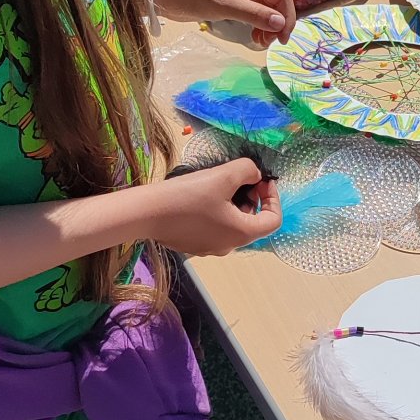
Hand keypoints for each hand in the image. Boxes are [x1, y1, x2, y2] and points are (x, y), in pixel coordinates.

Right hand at [148, 160, 282, 254]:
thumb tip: (255, 175)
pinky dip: (217, 212)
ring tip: (218, 185)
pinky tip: (200, 197)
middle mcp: (229, 246)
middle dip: (252, 198)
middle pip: (253, 222)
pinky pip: (215, 228)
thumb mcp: (223, 175)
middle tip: (238, 179)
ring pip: (233, 224)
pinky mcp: (194, 245)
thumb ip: (247, 170)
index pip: (273, 220)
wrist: (146, 213)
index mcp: (242, 233)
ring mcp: (210, 248)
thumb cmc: (187, 196)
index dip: (273, 198)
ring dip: (234, 204)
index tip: (261, 181)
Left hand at [154, 0, 295, 46]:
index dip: (287, 16)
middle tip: (270, 43)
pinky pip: (254, 14)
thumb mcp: (224, 5)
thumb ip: (253, 13)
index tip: (283, 38)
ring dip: (269, 26)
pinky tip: (254, 37)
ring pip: (266, 10)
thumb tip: (281, 23)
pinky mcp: (234, 2)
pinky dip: (258, 26)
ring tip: (260, 42)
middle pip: (276, 3)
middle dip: (278, 23)